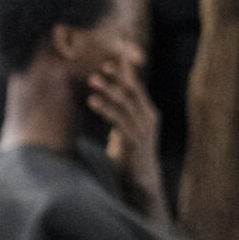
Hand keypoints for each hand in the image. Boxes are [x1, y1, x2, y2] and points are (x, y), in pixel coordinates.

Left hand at [87, 58, 168, 221]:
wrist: (140, 181)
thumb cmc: (129, 154)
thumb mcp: (124, 129)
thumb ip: (118, 113)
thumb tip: (102, 98)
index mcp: (147, 112)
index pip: (136, 87)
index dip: (124, 73)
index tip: (108, 59)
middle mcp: (148, 117)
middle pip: (133, 91)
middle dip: (117, 76)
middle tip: (100, 64)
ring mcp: (143, 128)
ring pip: (126, 103)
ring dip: (108, 89)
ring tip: (92, 79)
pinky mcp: (135, 140)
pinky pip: (119, 120)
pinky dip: (106, 108)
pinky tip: (92, 100)